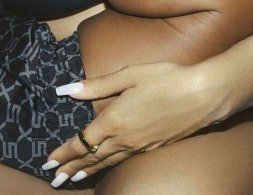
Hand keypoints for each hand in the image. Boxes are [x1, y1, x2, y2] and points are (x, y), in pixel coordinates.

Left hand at [44, 62, 225, 182]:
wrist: (204, 95)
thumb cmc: (167, 78)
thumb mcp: (130, 74)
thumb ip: (97, 85)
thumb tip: (66, 90)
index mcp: (114, 120)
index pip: (81, 142)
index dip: (63, 153)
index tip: (48, 161)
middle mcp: (124, 138)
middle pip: (91, 157)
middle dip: (70, 168)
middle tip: (53, 179)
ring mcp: (140, 145)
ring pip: (107, 162)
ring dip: (87, 171)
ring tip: (73, 180)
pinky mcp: (153, 147)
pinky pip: (123, 161)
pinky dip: (108, 167)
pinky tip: (107, 165)